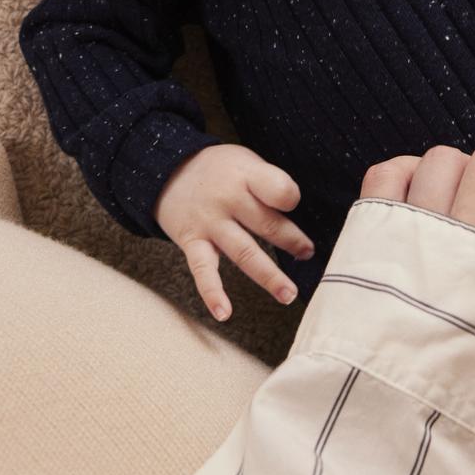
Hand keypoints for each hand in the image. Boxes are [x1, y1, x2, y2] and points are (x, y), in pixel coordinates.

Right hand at [154, 144, 314, 321]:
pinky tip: (224, 313)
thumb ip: (269, 183)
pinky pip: (203, 271)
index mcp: (247, 175)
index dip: (291, 198)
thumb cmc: (219, 170)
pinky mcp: (192, 242)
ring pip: (244, 253)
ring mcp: (210, 223)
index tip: (295, 205)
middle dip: (292, 242)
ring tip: (288, 294)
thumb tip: (298, 216)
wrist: (166, 170)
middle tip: (308, 255)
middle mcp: (229, 199)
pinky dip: (212, 293)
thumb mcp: (245, 161)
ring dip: (269, 276)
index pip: (278, 188)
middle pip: (267, 224)